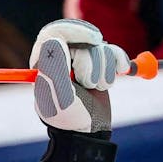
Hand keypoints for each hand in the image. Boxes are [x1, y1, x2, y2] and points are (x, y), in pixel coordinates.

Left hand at [30, 19, 128, 133]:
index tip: (94, 39)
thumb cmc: (67, 116)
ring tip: (95, 89)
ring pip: (100, 47)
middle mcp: (62, 56)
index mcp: (43, 61)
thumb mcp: (56, 95)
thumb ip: (53, 68)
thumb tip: (55, 40)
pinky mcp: (100, 64)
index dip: (75, 30)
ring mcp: (82, 59)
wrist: (86, 132)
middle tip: (92, 82)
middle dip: (92, 61)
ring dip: (103, 71)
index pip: (55, 31)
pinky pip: (114, 52)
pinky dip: (119, 65)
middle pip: (82, 38)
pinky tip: (111, 82)